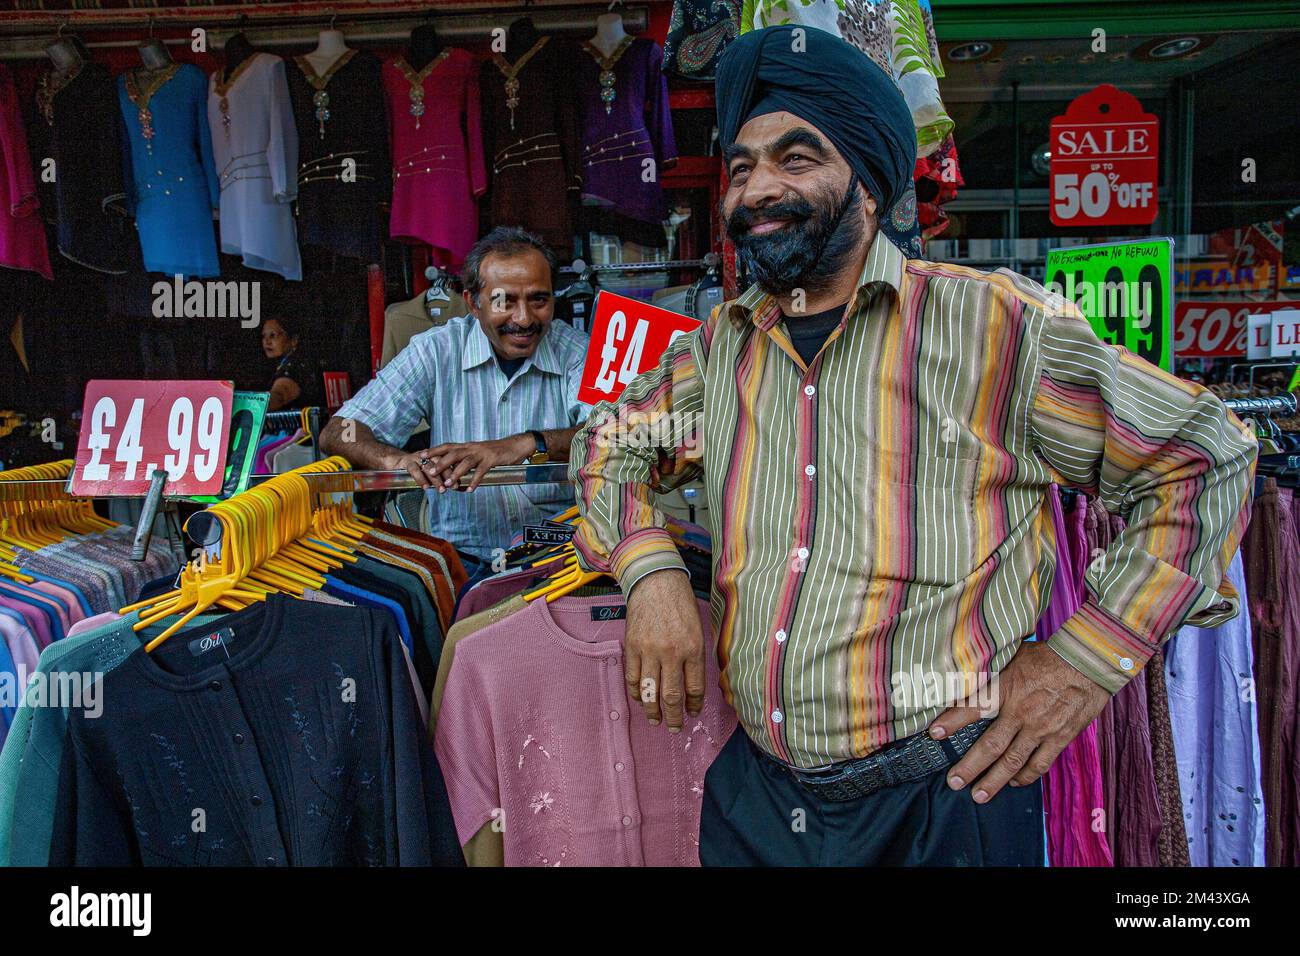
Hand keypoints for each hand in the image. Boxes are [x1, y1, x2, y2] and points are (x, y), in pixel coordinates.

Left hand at [396, 436, 532, 492]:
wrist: (515, 446)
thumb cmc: (496, 451)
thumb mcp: (478, 452)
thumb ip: (466, 459)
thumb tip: (453, 467)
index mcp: (467, 446)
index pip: (447, 446)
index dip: (434, 450)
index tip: (422, 455)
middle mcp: (472, 448)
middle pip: (453, 453)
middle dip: (441, 463)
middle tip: (431, 472)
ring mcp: (482, 453)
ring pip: (465, 462)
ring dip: (455, 474)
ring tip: (447, 485)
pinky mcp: (492, 460)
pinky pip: (481, 471)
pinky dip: (475, 481)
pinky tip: (470, 490)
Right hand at [625, 569, 705, 732]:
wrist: (656, 582)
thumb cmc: (680, 605)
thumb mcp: (698, 630)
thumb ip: (695, 658)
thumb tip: (691, 687)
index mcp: (693, 649)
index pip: (694, 688)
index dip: (694, 705)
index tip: (692, 713)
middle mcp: (671, 653)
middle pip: (671, 696)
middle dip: (673, 717)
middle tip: (674, 728)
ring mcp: (648, 651)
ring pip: (649, 692)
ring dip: (652, 711)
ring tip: (656, 720)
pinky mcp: (631, 647)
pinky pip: (632, 678)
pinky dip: (636, 693)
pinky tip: (641, 699)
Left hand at [928, 641, 1110, 803]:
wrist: (1088, 662)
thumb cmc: (1049, 655)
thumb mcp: (1014, 654)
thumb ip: (992, 667)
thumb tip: (967, 666)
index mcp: (1006, 689)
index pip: (973, 707)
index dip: (952, 721)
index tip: (934, 733)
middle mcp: (1020, 713)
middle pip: (990, 746)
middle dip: (970, 767)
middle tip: (954, 782)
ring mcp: (1041, 729)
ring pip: (1013, 761)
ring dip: (995, 781)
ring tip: (979, 796)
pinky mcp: (1060, 738)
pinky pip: (1040, 763)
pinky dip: (1026, 776)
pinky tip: (1014, 783)